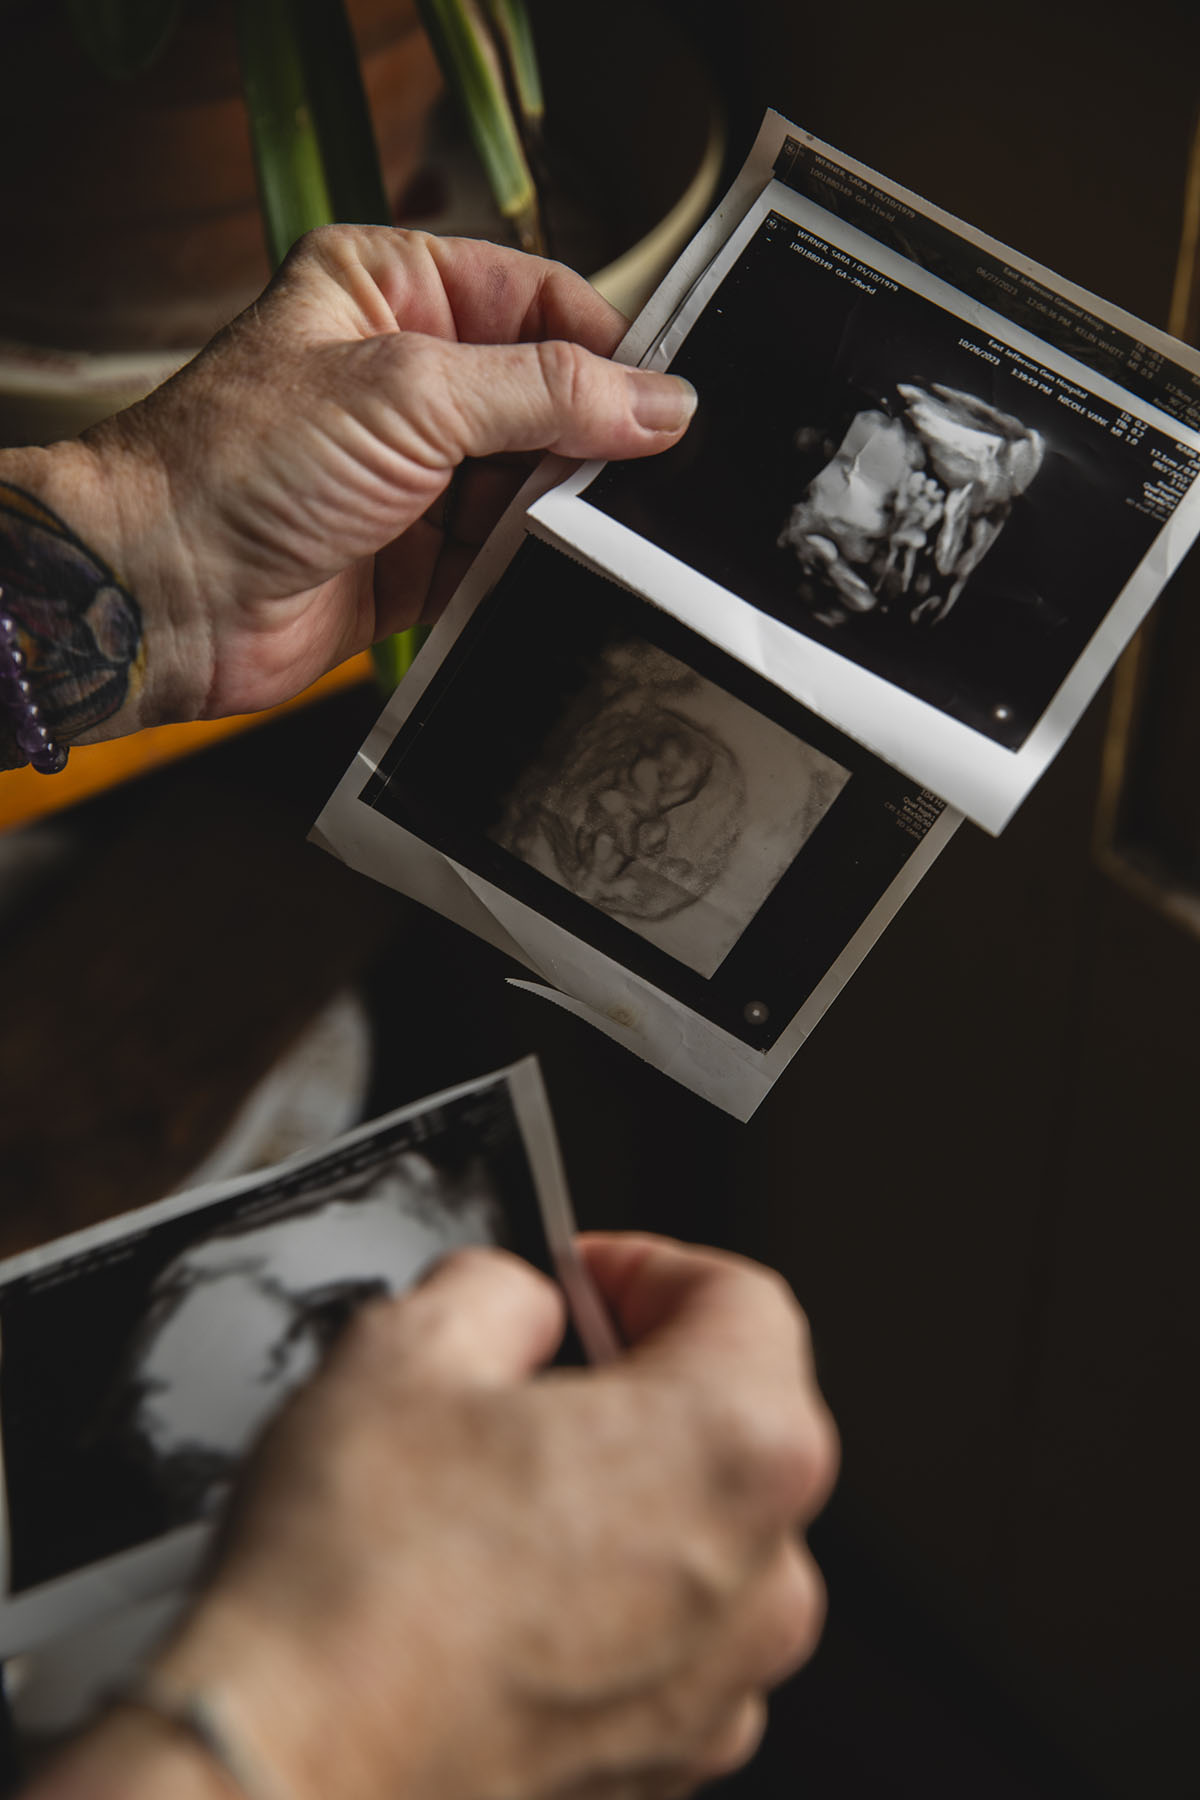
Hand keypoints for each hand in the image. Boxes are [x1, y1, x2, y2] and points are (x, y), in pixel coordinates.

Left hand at [76, 228, 695, 731]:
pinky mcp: (415, 555)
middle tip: (632, 478)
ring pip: (531, 482)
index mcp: (390, 291)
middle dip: (588, 440)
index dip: (608, 348)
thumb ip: (547, 392)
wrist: (167, 595)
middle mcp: (403, 375)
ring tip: (580, 532)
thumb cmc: (239, 468)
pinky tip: (550, 575)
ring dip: (558, 511)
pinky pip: (504, 556)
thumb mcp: (410, 394)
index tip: (666, 404)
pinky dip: (530, 568)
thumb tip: (660, 401)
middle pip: (546, 395)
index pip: (538, 299)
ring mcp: (410, 470)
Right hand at [141, 1236, 837, 1799]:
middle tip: (522, 1377)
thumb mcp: (407, 1345)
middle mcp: (763, 1578)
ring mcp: (721, 1688)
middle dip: (633, 1380)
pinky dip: (602, 1601)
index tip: (574, 1282)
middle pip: (734, 1419)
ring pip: (699, 1535)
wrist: (287, 1774)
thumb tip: (518, 1306)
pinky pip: (663, 1639)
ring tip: (492, 1494)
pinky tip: (492, 1592)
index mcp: (737, 1444)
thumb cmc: (355, 1586)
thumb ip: (501, 1287)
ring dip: (618, 1495)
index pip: (744, 1300)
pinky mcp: (664, 1764)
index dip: (643, 1268)